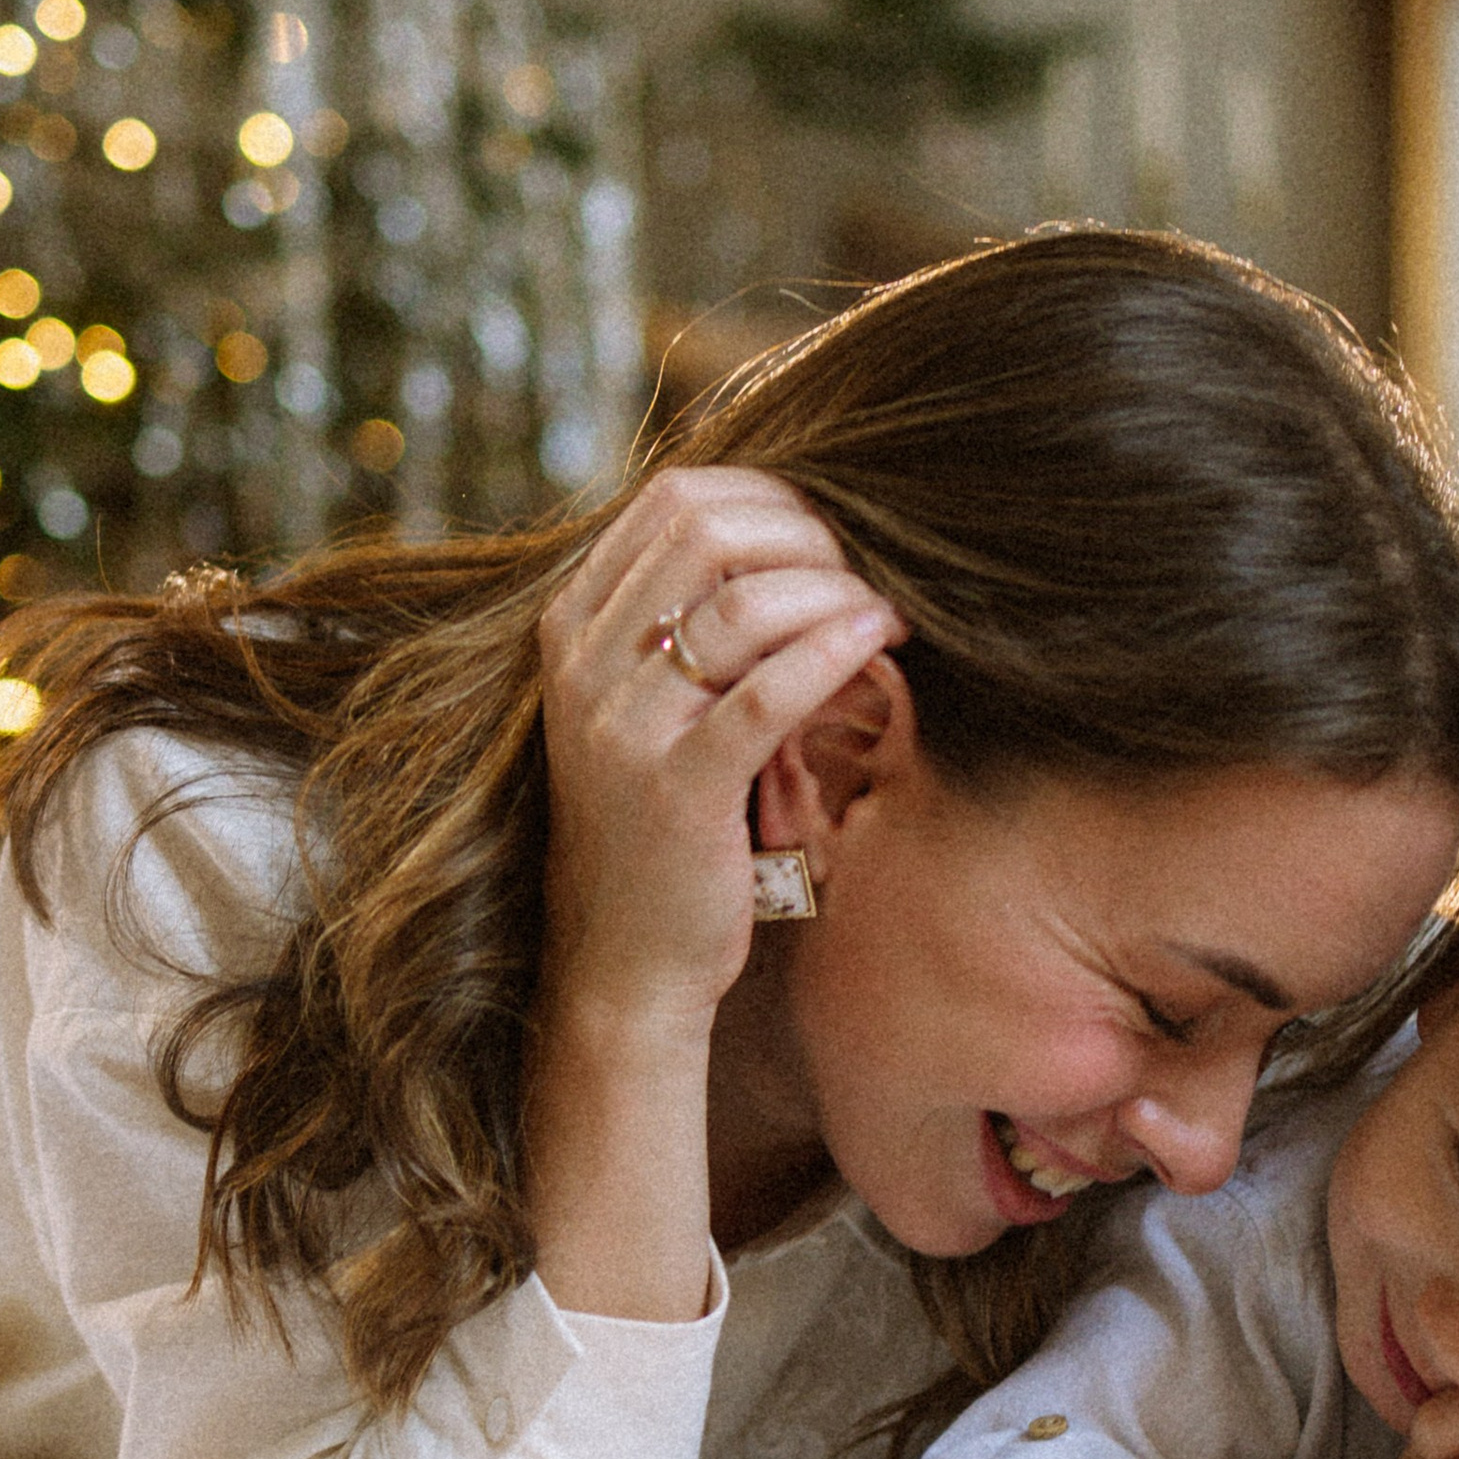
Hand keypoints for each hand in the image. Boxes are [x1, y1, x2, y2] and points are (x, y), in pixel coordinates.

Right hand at [534, 466, 904, 1029]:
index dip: (768, 497)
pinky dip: (833, 651)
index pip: (672, 501)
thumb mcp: (645, 707)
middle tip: (863, 572)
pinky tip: (879, 639)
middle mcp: (584, 665)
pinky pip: (766, 694)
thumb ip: (682, 622)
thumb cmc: (657, 824)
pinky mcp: (677, 791)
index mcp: (573, 626)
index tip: (828, 532)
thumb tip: (785, 533)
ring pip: (742, 606)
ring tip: (885, 611)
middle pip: (706, 531)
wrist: (622, 961)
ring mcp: (623, 728)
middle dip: (805, 536)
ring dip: (833, 591)